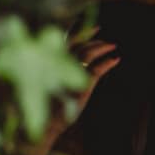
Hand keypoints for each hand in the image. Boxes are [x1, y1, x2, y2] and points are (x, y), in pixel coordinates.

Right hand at [2, 34, 119, 154]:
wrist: (38, 127)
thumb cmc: (38, 109)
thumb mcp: (44, 87)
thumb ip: (50, 72)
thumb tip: (58, 63)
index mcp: (46, 63)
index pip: (63, 42)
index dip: (77, 32)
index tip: (90, 27)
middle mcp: (55, 65)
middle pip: (76, 44)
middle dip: (90, 36)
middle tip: (100, 30)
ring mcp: (67, 74)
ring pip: (87, 54)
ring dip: (101, 48)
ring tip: (112, 46)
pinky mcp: (79, 86)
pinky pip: (96, 70)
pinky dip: (107, 64)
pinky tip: (115, 59)